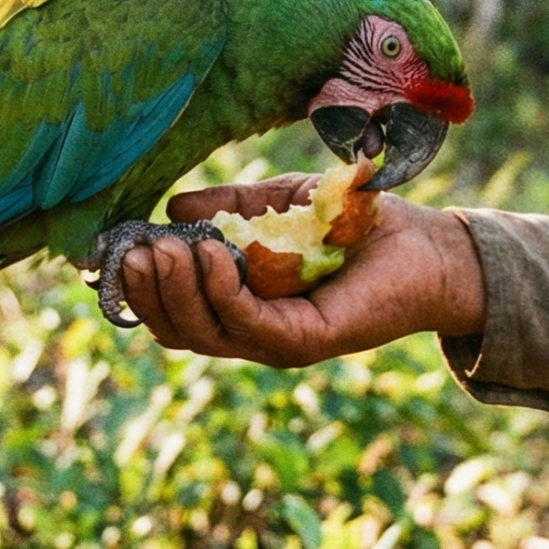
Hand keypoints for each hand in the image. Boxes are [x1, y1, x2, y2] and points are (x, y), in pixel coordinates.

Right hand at [116, 174, 486, 365]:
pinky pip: (249, 322)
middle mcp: (254, 334)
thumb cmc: (356, 224)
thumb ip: (229, 209)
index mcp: (242, 307)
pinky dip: (221, 291)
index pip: (173, 313)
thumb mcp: (279, 205)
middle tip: (135, 249)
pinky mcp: (307, 341)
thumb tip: (169, 208)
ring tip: (165, 248)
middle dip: (149, 292)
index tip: (118, 246)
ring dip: (177, 291)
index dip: (140, 286)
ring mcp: (278, 343)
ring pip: (205, 332)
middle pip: (179, 331)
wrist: (429, 245)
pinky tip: (208, 253)